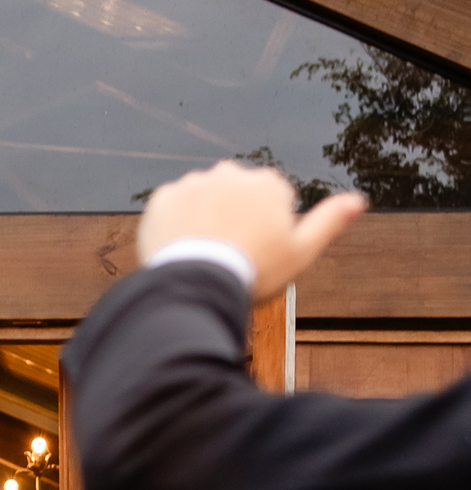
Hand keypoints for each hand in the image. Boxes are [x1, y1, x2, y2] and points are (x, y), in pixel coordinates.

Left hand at [136, 161, 366, 301]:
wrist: (199, 285)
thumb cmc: (254, 271)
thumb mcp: (302, 252)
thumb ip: (329, 222)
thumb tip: (358, 200)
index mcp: (268, 183)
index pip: (269, 204)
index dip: (265, 234)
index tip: (257, 256)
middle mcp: (231, 172)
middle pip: (234, 199)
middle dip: (232, 221)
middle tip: (228, 258)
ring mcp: (195, 184)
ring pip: (201, 203)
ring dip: (202, 223)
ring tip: (203, 258)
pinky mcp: (163, 199)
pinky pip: (170, 211)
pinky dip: (173, 229)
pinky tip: (180, 252)